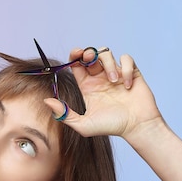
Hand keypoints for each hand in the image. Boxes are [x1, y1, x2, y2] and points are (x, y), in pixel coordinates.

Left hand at [44, 48, 160, 138]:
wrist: (136, 127)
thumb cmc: (111, 127)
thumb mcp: (83, 124)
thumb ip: (64, 114)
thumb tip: (46, 101)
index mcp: (87, 86)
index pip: (77, 64)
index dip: (74, 56)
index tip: (75, 55)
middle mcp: (100, 78)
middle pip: (90, 54)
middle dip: (88, 53)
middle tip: (88, 57)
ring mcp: (115, 74)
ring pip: (107, 54)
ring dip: (108, 64)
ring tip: (113, 81)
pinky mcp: (131, 73)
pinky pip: (126, 59)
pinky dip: (126, 68)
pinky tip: (126, 85)